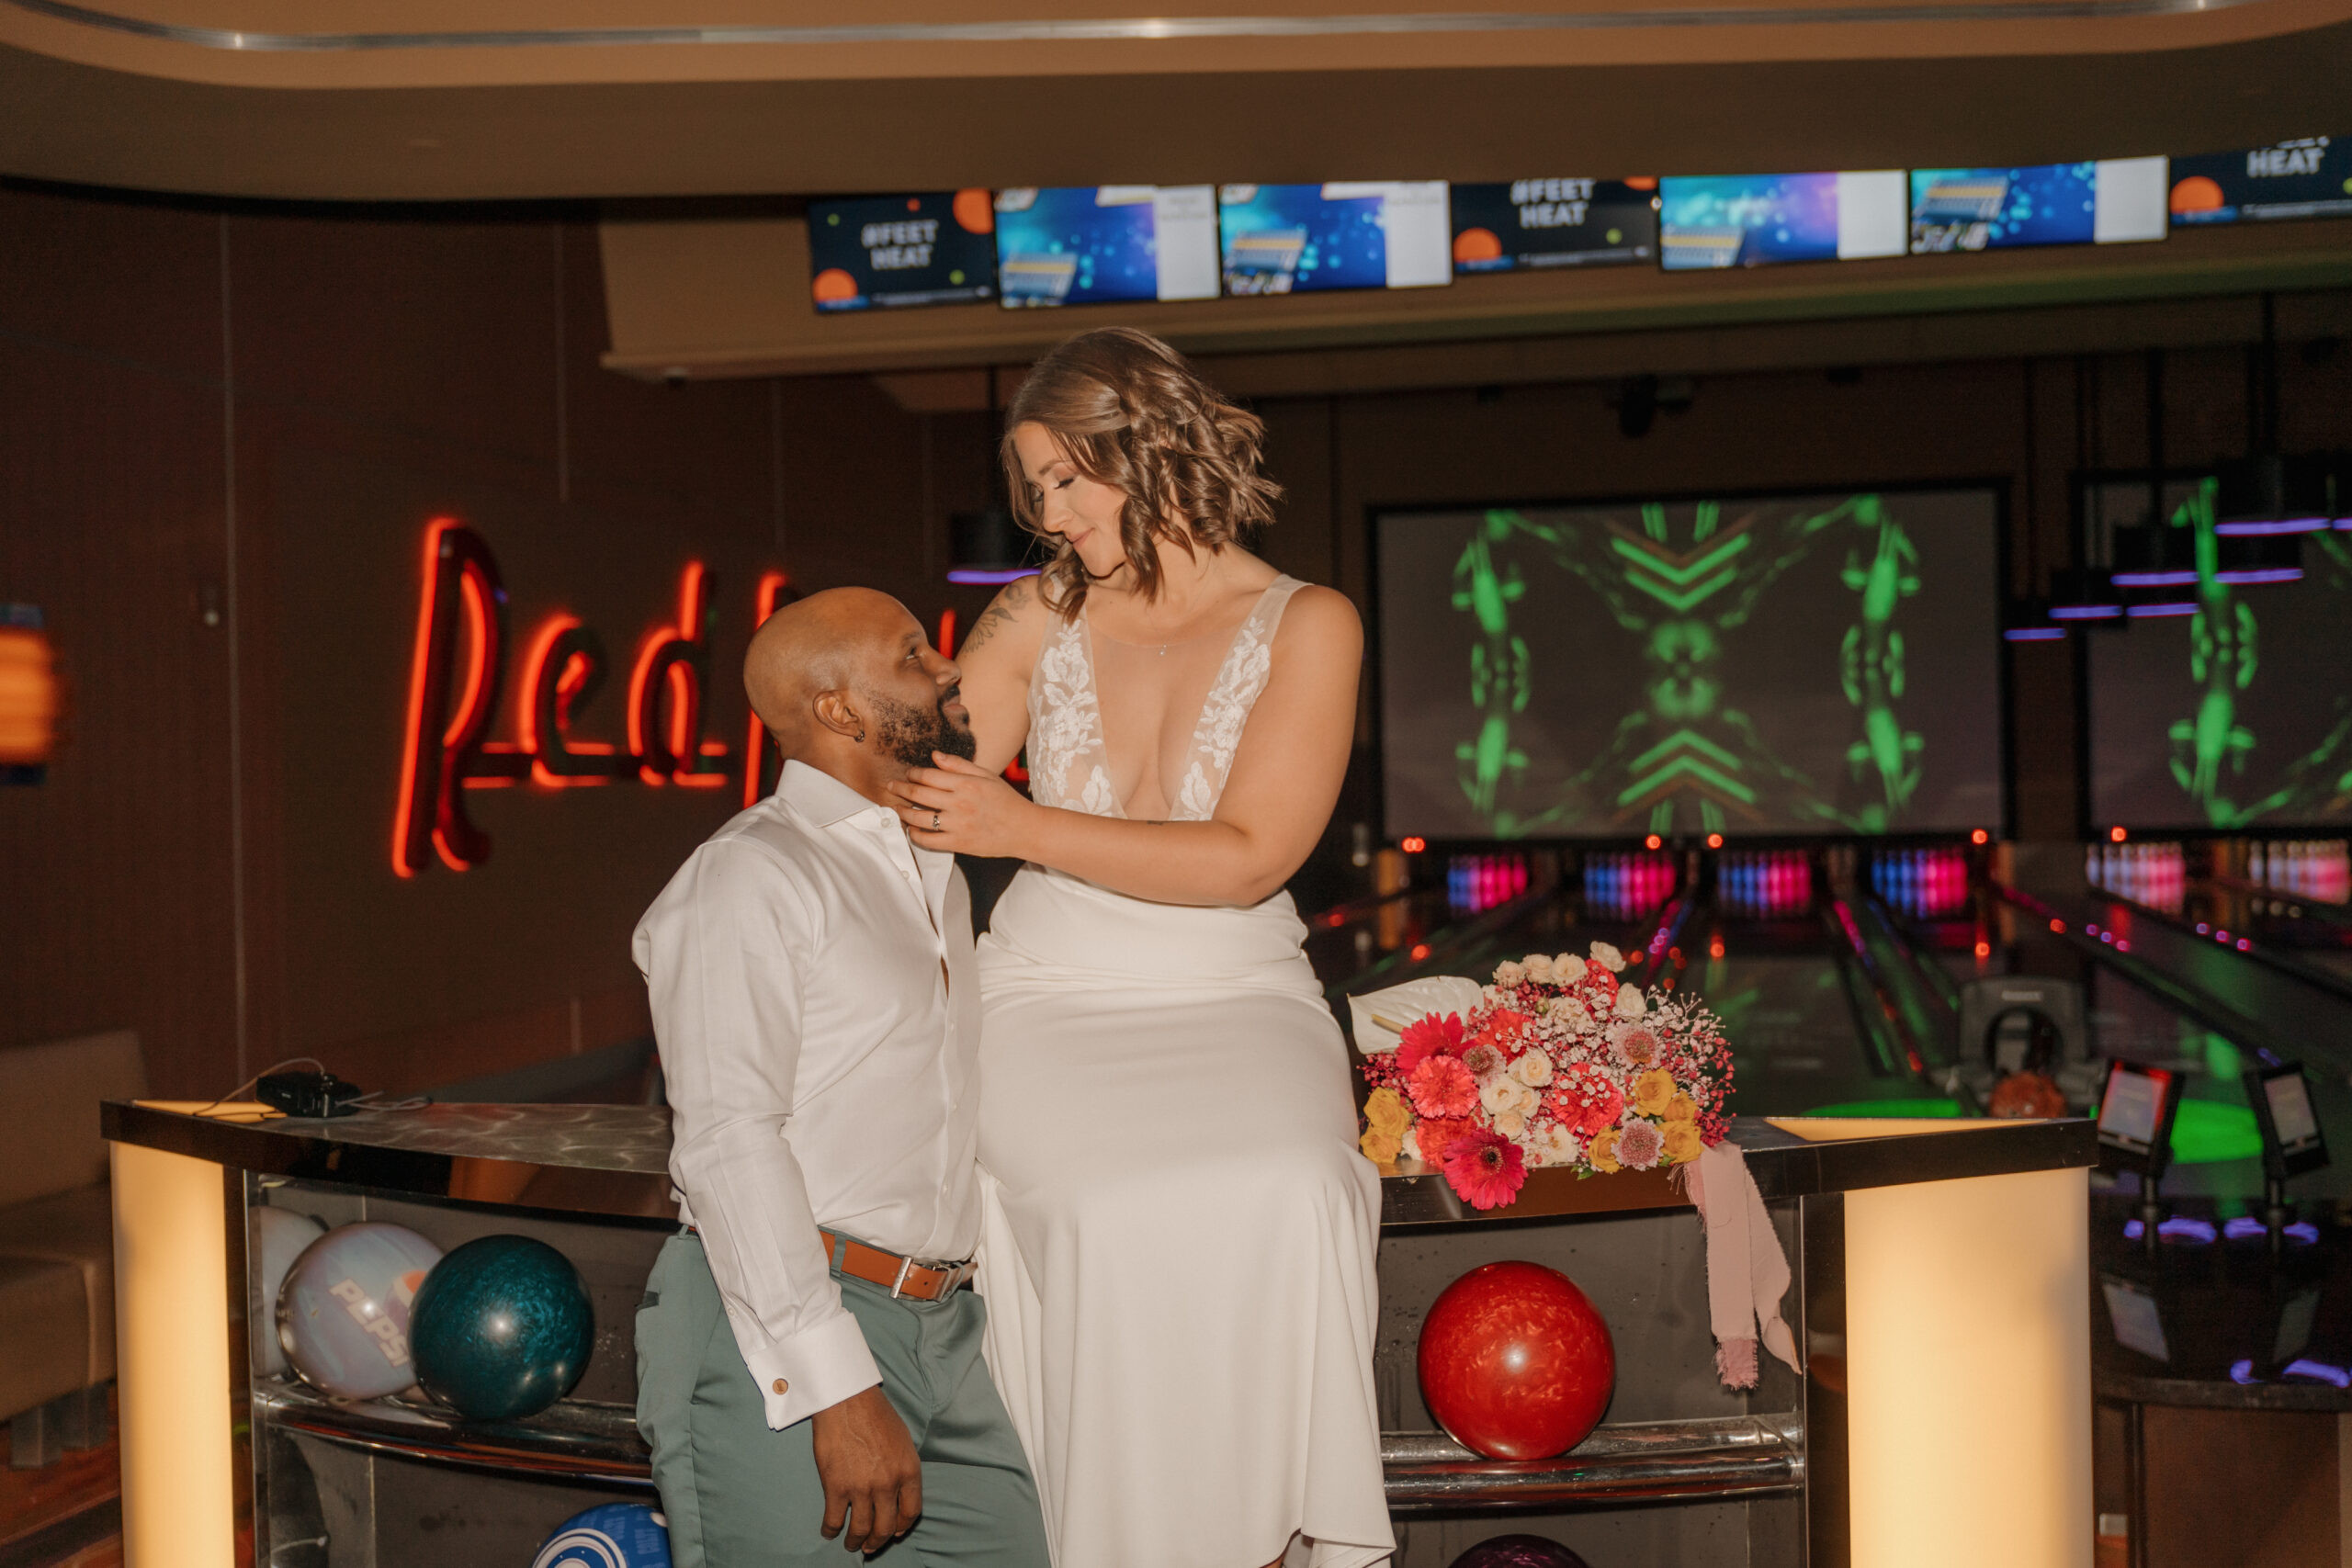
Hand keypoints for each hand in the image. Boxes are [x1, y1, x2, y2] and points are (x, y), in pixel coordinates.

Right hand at [810, 1385, 921, 1552]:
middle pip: (886, 1527)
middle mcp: (888, 1484)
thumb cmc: (875, 1414)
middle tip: (871, 1546)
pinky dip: (831, 1530)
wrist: (847, 1400)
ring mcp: (862, 1488)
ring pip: (861, 1529)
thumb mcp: (903, 1441)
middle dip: (878, 1541)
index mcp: (909, 1471)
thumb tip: (898, 1491)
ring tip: (852, 1544)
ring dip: (856, 1541)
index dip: (902, 1527)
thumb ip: (903, 1468)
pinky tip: (829, 1532)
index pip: (911, 1511)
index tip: (895, 1533)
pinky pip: (834, 1519)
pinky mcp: (836, 1487)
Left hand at [886, 753, 1037, 857]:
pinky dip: (915, 834)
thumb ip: (959, 764)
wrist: (1024, 829)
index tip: (908, 774)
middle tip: (891, 787)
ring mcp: (957, 825)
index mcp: (966, 783)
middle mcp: (959, 803)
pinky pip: (928, 840)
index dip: (913, 774)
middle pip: (918, 794)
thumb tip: (934, 756)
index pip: (928, 775)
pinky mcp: (958, 843)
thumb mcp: (986, 775)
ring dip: (903, 812)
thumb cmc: (1006, 801)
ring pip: (918, 817)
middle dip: (899, 789)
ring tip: (898, 808)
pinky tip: (913, 829)